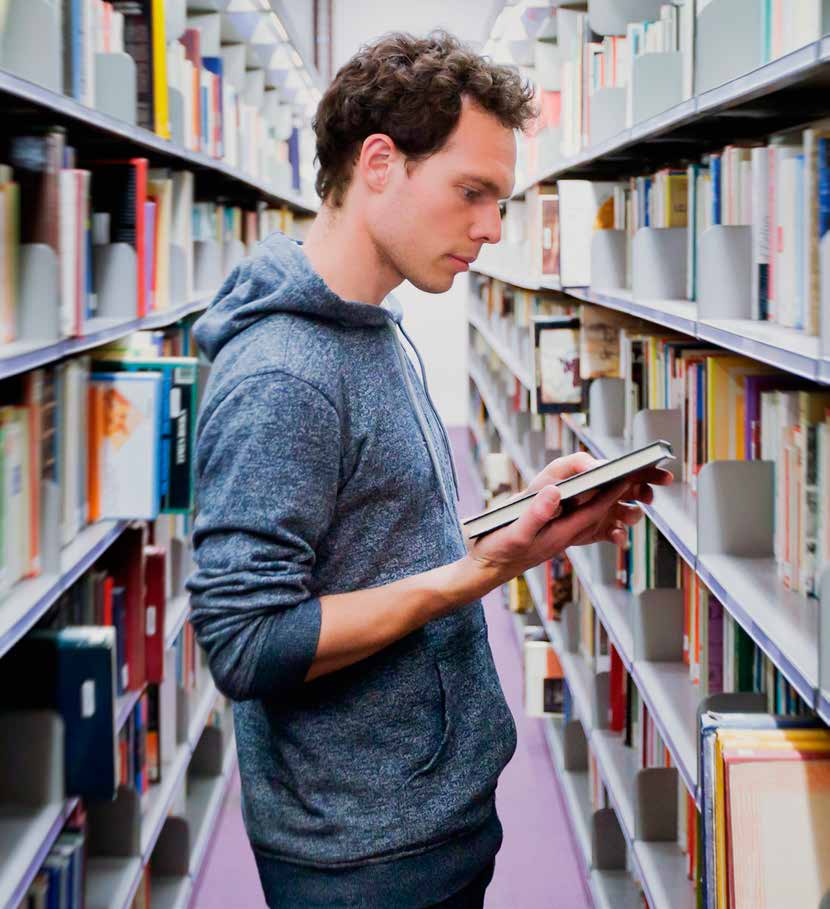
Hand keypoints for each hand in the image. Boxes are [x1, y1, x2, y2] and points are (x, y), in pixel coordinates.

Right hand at [464, 451, 672, 587]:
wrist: (486, 570)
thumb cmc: (498, 551)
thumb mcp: (514, 531)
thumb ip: (535, 513)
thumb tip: (556, 493)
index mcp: (559, 534)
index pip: (592, 512)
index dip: (610, 494)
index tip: (626, 476)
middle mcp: (563, 536)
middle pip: (598, 516)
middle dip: (617, 499)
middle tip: (636, 479)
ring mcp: (557, 538)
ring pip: (590, 521)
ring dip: (606, 506)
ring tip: (622, 488)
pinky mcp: (549, 538)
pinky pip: (577, 525)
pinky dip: (589, 513)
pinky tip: (589, 505)